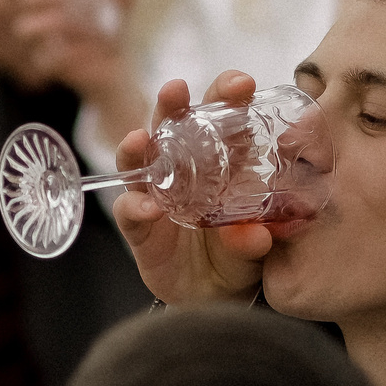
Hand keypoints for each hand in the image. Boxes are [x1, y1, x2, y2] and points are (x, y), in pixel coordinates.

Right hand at [16, 0, 135, 113]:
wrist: (112, 71)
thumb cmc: (109, 35)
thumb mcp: (120, 15)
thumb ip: (123, 0)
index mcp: (55, 1)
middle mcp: (43, 18)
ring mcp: (42, 41)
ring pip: (24, 28)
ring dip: (40, 21)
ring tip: (62, 20)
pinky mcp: (48, 65)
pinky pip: (43, 60)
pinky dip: (61, 54)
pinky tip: (80, 51)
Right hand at [109, 71, 271, 305]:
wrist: (215, 300)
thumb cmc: (240, 258)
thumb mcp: (255, 249)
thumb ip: (254, 241)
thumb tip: (255, 234)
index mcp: (221, 161)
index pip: (221, 119)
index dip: (227, 96)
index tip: (242, 84)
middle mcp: (184, 170)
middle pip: (173, 127)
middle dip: (174, 104)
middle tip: (177, 89)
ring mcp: (158, 196)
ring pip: (141, 161)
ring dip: (139, 145)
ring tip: (141, 138)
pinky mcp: (139, 227)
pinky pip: (130, 212)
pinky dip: (134, 207)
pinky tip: (144, 208)